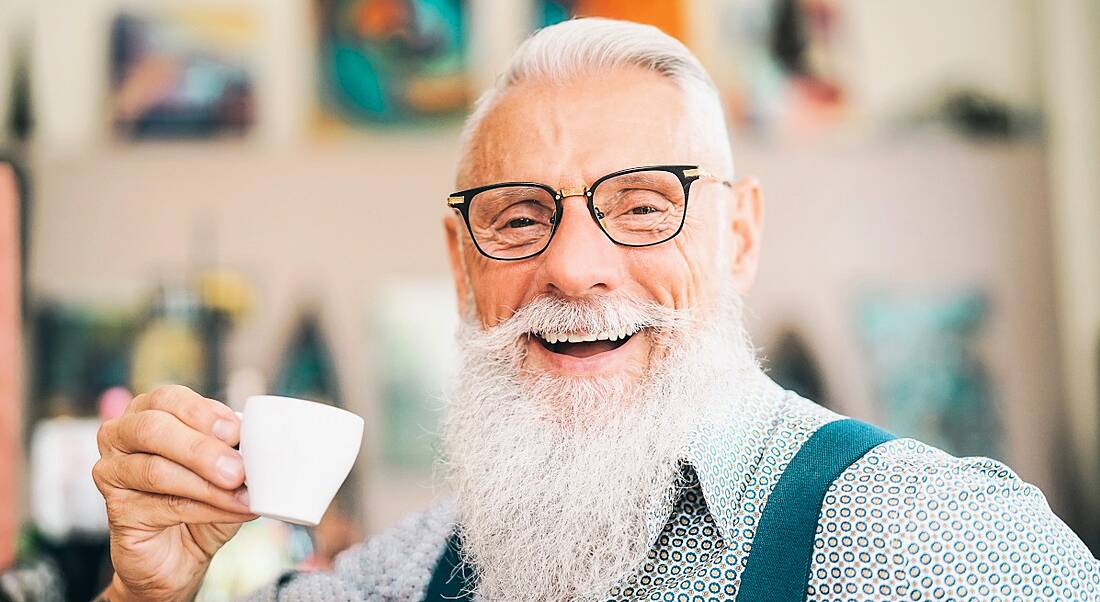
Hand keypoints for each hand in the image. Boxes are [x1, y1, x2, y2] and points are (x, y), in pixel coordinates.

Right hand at [93, 385, 256, 600]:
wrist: (179, 555)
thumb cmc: (201, 500)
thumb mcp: (224, 466)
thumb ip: (233, 448)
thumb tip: (258, 439)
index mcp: (147, 412)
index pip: (168, 398)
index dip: (202, 412)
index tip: (237, 432)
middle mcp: (120, 436)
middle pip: (153, 429)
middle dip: (201, 448)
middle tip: (238, 469)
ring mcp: (111, 473)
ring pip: (156, 470)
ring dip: (207, 483)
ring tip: (241, 492)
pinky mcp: (117, 511)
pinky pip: (163, 506)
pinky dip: (206, 508)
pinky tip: (233, 510)